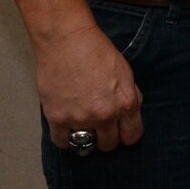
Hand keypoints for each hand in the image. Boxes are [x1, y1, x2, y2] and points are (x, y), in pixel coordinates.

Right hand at [35, 24, 143, 152]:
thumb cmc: (98, 52)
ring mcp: (80, 119)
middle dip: (107, 138)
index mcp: (126, 103)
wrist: (67, 41)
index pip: (132, 137)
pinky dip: (65, 139)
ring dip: (85, 139)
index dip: (127, 135)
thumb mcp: (126, 74)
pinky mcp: (57, 118)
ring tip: (83, 128)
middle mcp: (105, 115)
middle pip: (109, 145)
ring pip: (86, 147)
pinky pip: (62, 143)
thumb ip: (129, 97)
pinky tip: (67, 130)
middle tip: (100, 128)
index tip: (121, 131)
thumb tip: (129, 114)